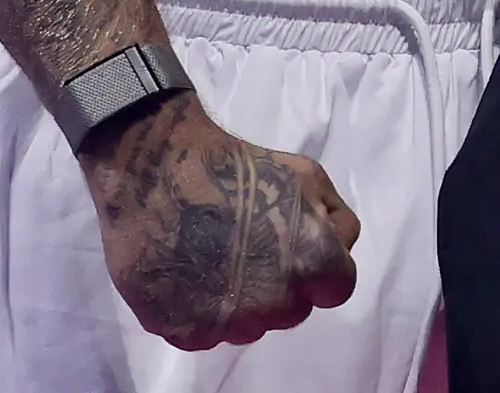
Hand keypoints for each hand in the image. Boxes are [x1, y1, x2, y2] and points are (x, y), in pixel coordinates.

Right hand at [79, 91, 360, 350]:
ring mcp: (227, 324)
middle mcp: (275, 305)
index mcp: (313, 265)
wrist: (159, 169)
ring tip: (212, 258)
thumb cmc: (238, 166)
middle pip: (289, 310)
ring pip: (244, 326)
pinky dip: (197, 311)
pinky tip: (186, 273)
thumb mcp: (308, 175)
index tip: (292, 249)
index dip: (317, 266)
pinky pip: (202, 332)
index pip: (335, 288)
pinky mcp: (184, 332)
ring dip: (237, 302)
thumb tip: (340, 249)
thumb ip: (337, 221)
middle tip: (247, 247)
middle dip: (278, 285)